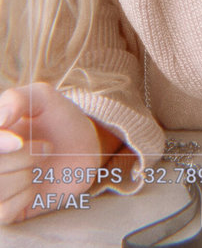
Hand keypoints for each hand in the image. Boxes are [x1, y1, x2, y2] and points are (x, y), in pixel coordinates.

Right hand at [0, 82, 101, 223]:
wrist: (86, 145)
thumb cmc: (60, 117)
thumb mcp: (42, 98)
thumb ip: (18, 98)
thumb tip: (0, 118)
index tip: (19, 142)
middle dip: (21, 158)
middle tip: (47, 147)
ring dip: (24, 176)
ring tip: (42, 163)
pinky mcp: (5, 208)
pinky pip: (3, 211)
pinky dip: (24, 197)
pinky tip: (35, 185)